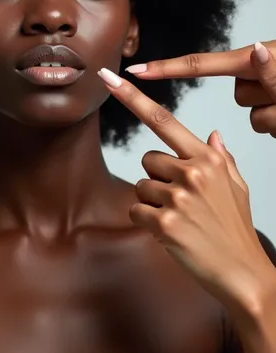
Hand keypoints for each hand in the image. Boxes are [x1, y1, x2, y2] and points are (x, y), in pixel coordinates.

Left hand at [97, 68, 272, 308]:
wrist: (244, 274)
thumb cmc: (235, 229)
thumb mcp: (236, 187)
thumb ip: (220, 158)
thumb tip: (212, 134)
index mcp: (207, 158)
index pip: (163, 119)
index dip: (131, 97)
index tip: (109, 78)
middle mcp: (192, 171)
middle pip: (147, 160)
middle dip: (157, 178)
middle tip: (181, 202)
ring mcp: (178, 197)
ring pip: (140, 187)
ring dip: (153, 203)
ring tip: (180, 219)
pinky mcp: (165, 222)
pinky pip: (136, 211)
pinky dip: (147, 223)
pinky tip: (171, 232)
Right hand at [125, 41, 275, 137]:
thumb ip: (273, 69)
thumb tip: (254, 48)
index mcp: (254, 61)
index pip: (200, 65)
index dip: (166, 69)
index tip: (136, 70)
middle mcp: (258, 74)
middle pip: (238, 96)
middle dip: (265, 103)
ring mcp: (269, 91)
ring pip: (256, 116)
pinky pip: (268, 124)